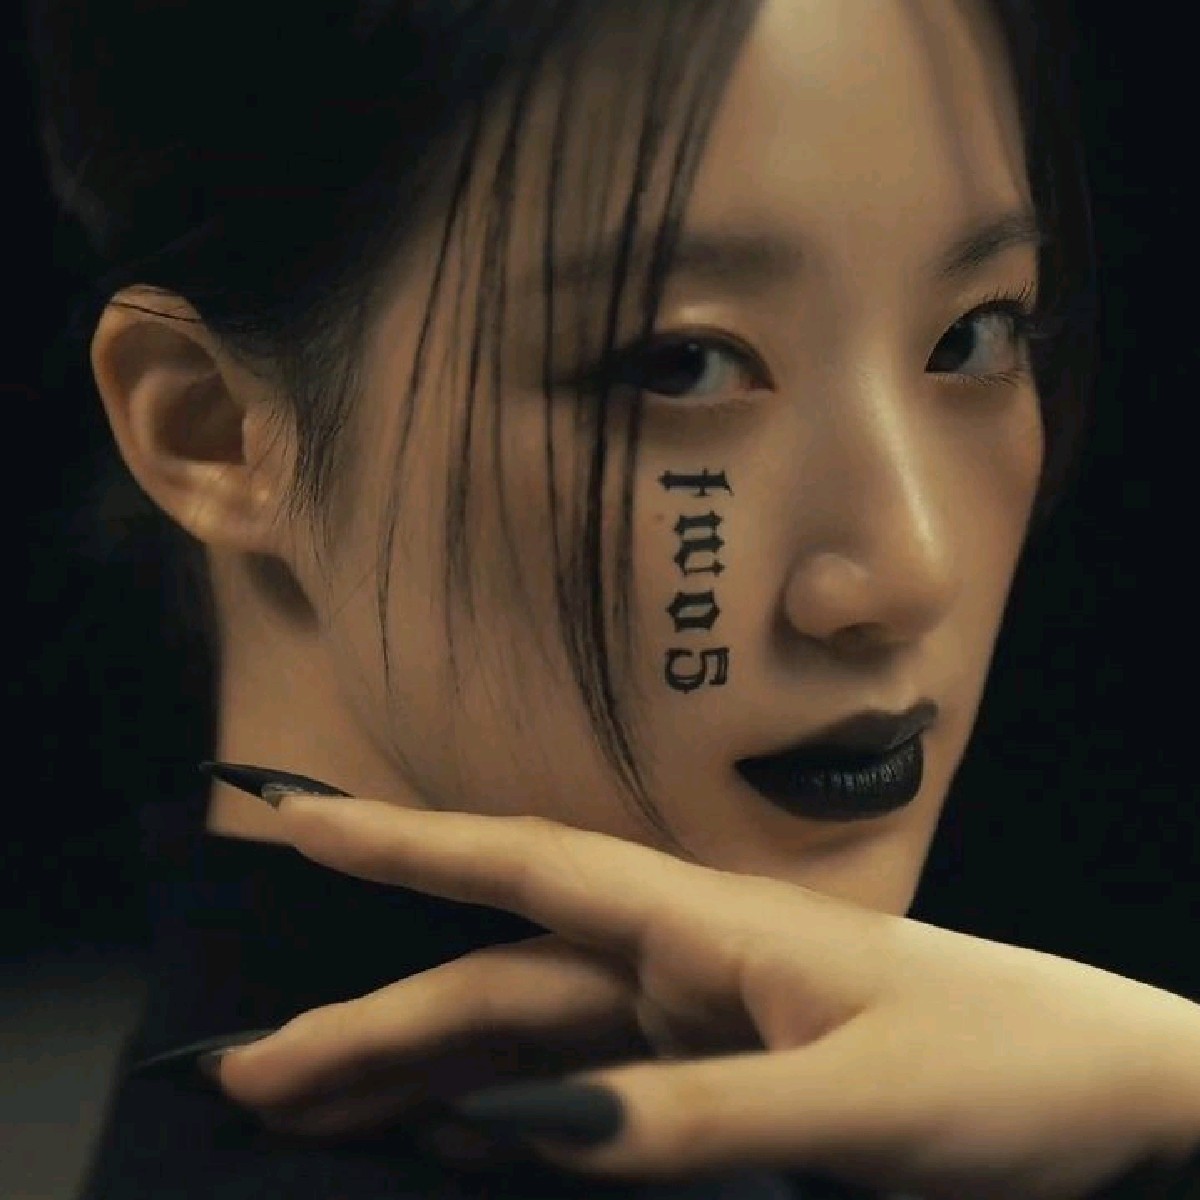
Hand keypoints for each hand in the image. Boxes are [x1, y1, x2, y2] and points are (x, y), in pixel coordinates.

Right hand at [209, 795, 1199, 1198]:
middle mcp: (679, 958)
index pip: (528, 866)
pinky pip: (583, 1085)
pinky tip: (449, 1134)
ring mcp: (693, 1017)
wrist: (1110, 1101)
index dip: (409, 843)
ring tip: (314, 1103)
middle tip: (256, 1072)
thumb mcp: (856, 1106)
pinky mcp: (717, 1072)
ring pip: (528, 1036)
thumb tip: (523, 1129)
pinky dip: (505, 1110)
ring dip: (423, 1070)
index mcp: (706, 926)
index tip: (303, 817)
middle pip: (500, 980)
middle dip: (377, 1021)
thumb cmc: (1002, 1075)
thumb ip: (696, 1117)